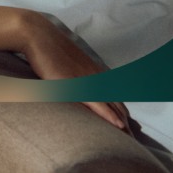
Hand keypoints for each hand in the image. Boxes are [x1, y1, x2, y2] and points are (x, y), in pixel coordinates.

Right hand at [20, 12, 131, 133]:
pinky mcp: (77, 85)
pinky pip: (97, 103)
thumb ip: (74, 74)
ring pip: (112, 105)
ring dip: (122, 121)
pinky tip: (118, 125)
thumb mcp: (66, 63)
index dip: (122, 112)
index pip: (115, 96)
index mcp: (94, 72)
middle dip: (126, 121)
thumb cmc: (49, 49)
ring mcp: (88, 80)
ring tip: (130, 136)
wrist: (39, 36)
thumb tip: (72, 83)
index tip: (130, 126)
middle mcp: (96, 76)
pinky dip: (109, 115)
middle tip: (133, 136)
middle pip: (117, 103)